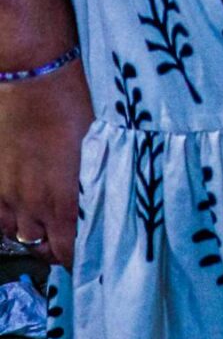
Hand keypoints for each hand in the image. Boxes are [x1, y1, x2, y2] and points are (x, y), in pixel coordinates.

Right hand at [0, 56, 92, 267]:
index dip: (78, 256)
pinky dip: (8, 219)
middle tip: (66, 237)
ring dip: (32, 233)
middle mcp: (34, 207)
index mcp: (66, 203)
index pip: (69, 252)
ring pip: (17, 234)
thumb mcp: (95, 152)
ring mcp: (8, 196)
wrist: (34, 81)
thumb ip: (93, 186)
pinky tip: (19, 209)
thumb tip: (98, 206)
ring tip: (43, 223)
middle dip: (56, 247)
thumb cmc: (75, 109)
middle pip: (42, 248)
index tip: (86, 252)